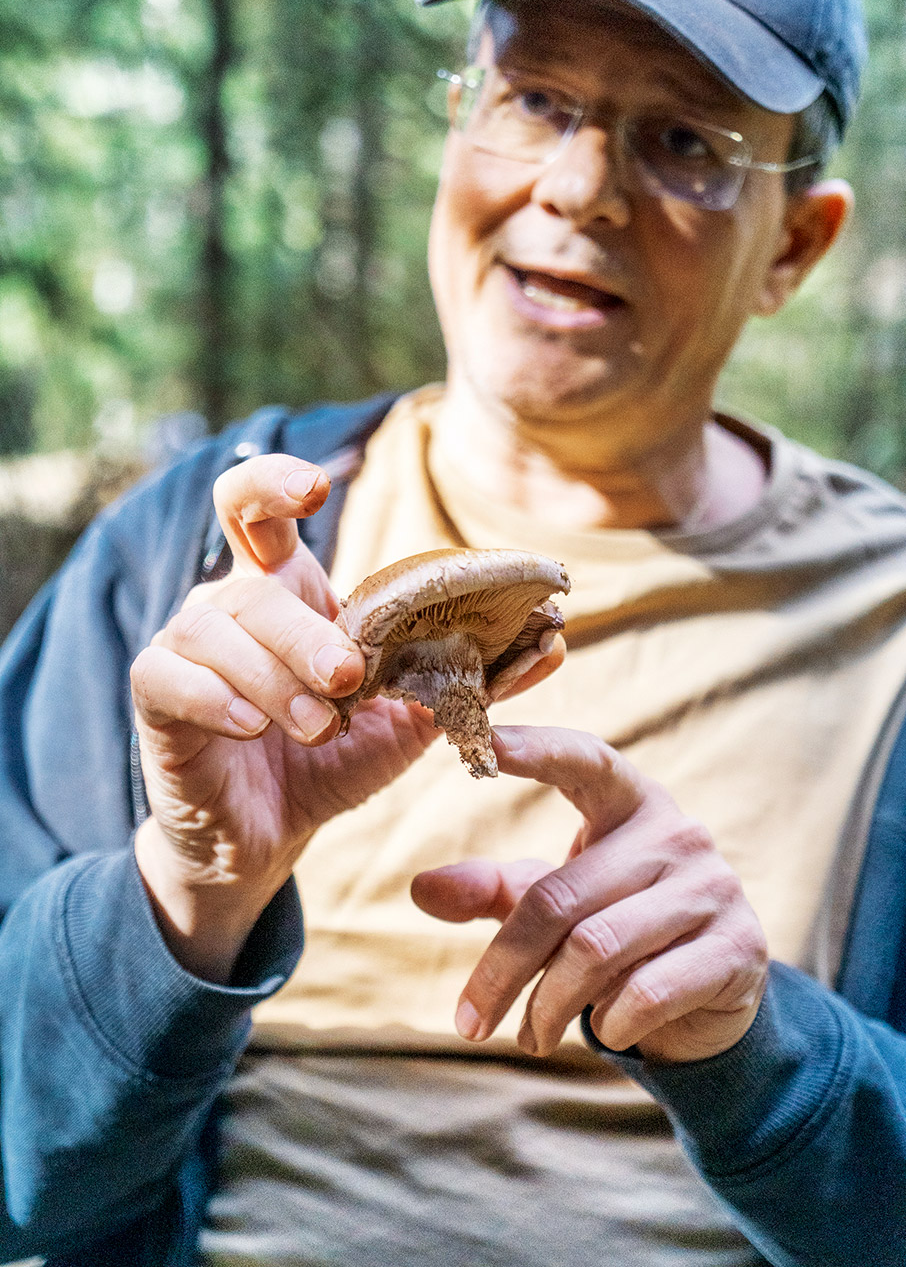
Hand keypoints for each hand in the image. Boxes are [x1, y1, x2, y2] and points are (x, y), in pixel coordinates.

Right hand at [131, 454, 438, 980]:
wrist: (266, 837)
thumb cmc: (332, 762)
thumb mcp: (409, 723)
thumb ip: (470, 682)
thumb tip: (554, 643)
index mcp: (288, 594)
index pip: (257, 507)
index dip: (276, 480)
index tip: (317, 486)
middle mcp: (230, 606)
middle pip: (258, 587)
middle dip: (305, 633)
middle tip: (348, 682)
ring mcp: (186, 647)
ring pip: (216, 629)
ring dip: (273, 679)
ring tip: (315, 729)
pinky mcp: (156, 695)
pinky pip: (167, 675)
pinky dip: (214, 697)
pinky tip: (249, 728)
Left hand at [411, 725, 767, 1063]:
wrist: (716, 992)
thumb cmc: (619, 927)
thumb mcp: (557, 902)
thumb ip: (494, 890)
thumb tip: (421, 888)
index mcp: (630, 800)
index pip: (583, 758)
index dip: (532, 748)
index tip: (476, 740)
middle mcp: (677, 832)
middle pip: (559, 897)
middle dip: (503, 969)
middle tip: (467, 1022)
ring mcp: (713, 888)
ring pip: (596, 949)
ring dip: (547, 1006)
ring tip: (527, 1037)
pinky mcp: (738, 949)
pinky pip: (647, 991)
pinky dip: (608, 1022)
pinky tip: (601, 1032)